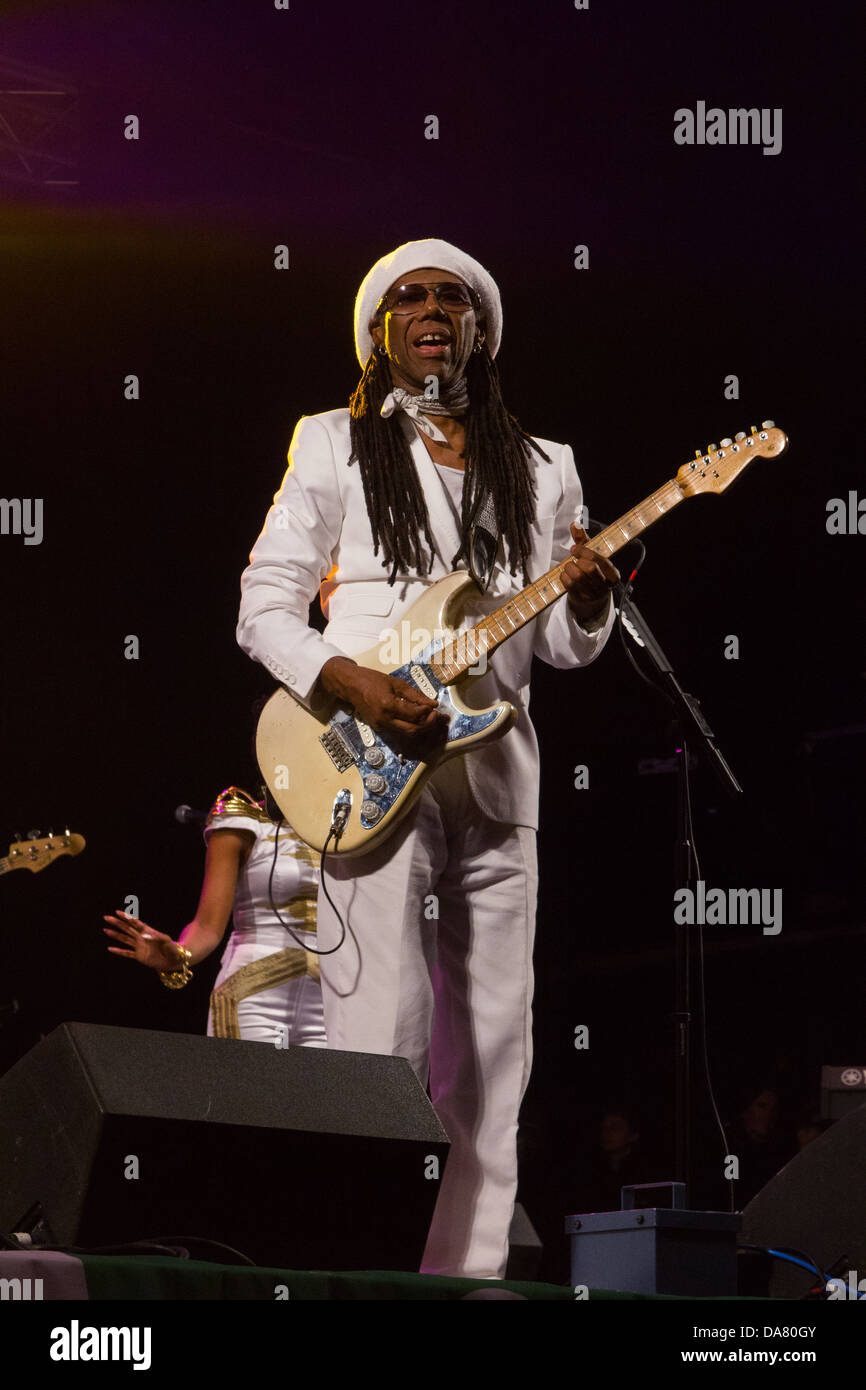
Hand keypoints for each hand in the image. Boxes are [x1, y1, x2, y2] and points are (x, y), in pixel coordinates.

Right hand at [103, 910, 183, 971]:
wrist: (174, 960)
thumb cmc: (172, 948)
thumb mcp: (166, 941)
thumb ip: (156, 937)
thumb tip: (144, 935)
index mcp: (148, 932)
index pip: (135, 923)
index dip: (126, 917)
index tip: (117, 912)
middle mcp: (142, 938)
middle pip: (127, 929)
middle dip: (117, 923)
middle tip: (106, 917)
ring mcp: (140, 947)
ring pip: (125, 939)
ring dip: (115, 935)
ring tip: (106, 930)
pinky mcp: (139, 956)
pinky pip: (127, 953)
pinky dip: (119, 951)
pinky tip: (110, 948)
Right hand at [319, 657, 448, 741]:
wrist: (350, 686)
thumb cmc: (371, 680)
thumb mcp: (396, 683)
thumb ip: (415, 695)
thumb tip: (432, 703)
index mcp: (388, 705)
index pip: (415, 715)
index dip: (428, 712)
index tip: (434, 707)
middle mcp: (384, 719)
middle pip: (413, 730)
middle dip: (427, 725)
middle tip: (435, 716)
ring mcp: (380, 726)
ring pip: (407, 734)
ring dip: (420, 728)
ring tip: (428, 718)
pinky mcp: (379, 728)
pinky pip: (399, 731)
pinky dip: (410, 727)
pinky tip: (415, 719)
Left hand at [562, 523, 619, 621]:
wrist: (591, 598)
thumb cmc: (592, 571)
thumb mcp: (591, 555)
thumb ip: (583, 540)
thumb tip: (574, 524)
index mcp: (613, 574)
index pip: (599, 560)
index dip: (584, 552)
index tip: (574, 549)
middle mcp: (605, 585)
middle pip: (590, 568)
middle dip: (578, 560)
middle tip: (573, 558)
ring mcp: (593, 594)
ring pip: (578, 577)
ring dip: (569, 567)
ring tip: (569, 566)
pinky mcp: (581, 599)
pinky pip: (569, 584)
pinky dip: (564, 576)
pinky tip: (565, 574)